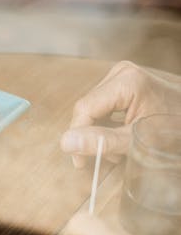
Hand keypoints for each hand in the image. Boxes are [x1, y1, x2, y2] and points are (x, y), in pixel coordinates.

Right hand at [61, 61, 180, 167]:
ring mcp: (122, 75)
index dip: (78, 135)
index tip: (80, 162)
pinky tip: (120, 135)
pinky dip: (108, 123)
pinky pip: (104, 104)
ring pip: (94, 107)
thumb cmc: (177, 127)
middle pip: (89, 107)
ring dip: (100, 131)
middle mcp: (120, 72)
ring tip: (118, 148)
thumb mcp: (139, 139)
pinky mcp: (124, 81)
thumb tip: (65, 143)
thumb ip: (102, 141)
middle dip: (93, 135)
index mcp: (126, 81)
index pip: (85, 108)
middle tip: (104, 157)